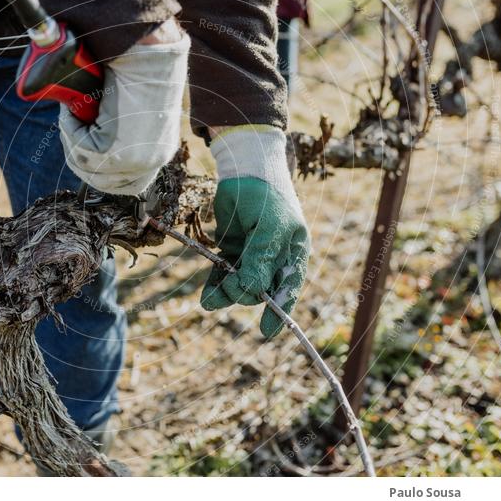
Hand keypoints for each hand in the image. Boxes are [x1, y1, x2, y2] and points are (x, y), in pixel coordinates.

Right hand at [59, 20, 189, 195]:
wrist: (147, 53)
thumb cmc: (142, 68)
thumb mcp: (133, 105)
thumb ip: (118, 124)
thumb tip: (91, 125)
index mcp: (159, 152)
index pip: (128, 182)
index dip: (102, 171)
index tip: (85, 150)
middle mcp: (151, 162)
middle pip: (103, 181)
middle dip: (79, 158)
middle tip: (70, 128)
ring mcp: (134, 161)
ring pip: (86, 166)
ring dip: (72, 140)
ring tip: (70, 113)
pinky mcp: (116, 152)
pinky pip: (79, 150)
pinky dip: (69, 130)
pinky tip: (70, 110)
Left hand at [200, 125, 309, 337]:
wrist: (243, 169)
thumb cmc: (265, 196)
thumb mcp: (268, 229)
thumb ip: (260, 261)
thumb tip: (251, 291)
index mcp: (293, 252)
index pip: (289, 288)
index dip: (280, 312)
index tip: (267, 331)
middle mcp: (274, 256)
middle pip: (259, 289)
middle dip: (243, 293)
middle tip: (228, 288)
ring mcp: (252, 253)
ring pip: (239, 283)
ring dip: (225, 292)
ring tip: (209, 300)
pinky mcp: (232, 247)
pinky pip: (224, 271)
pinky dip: (215, 281)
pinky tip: (207, 293)